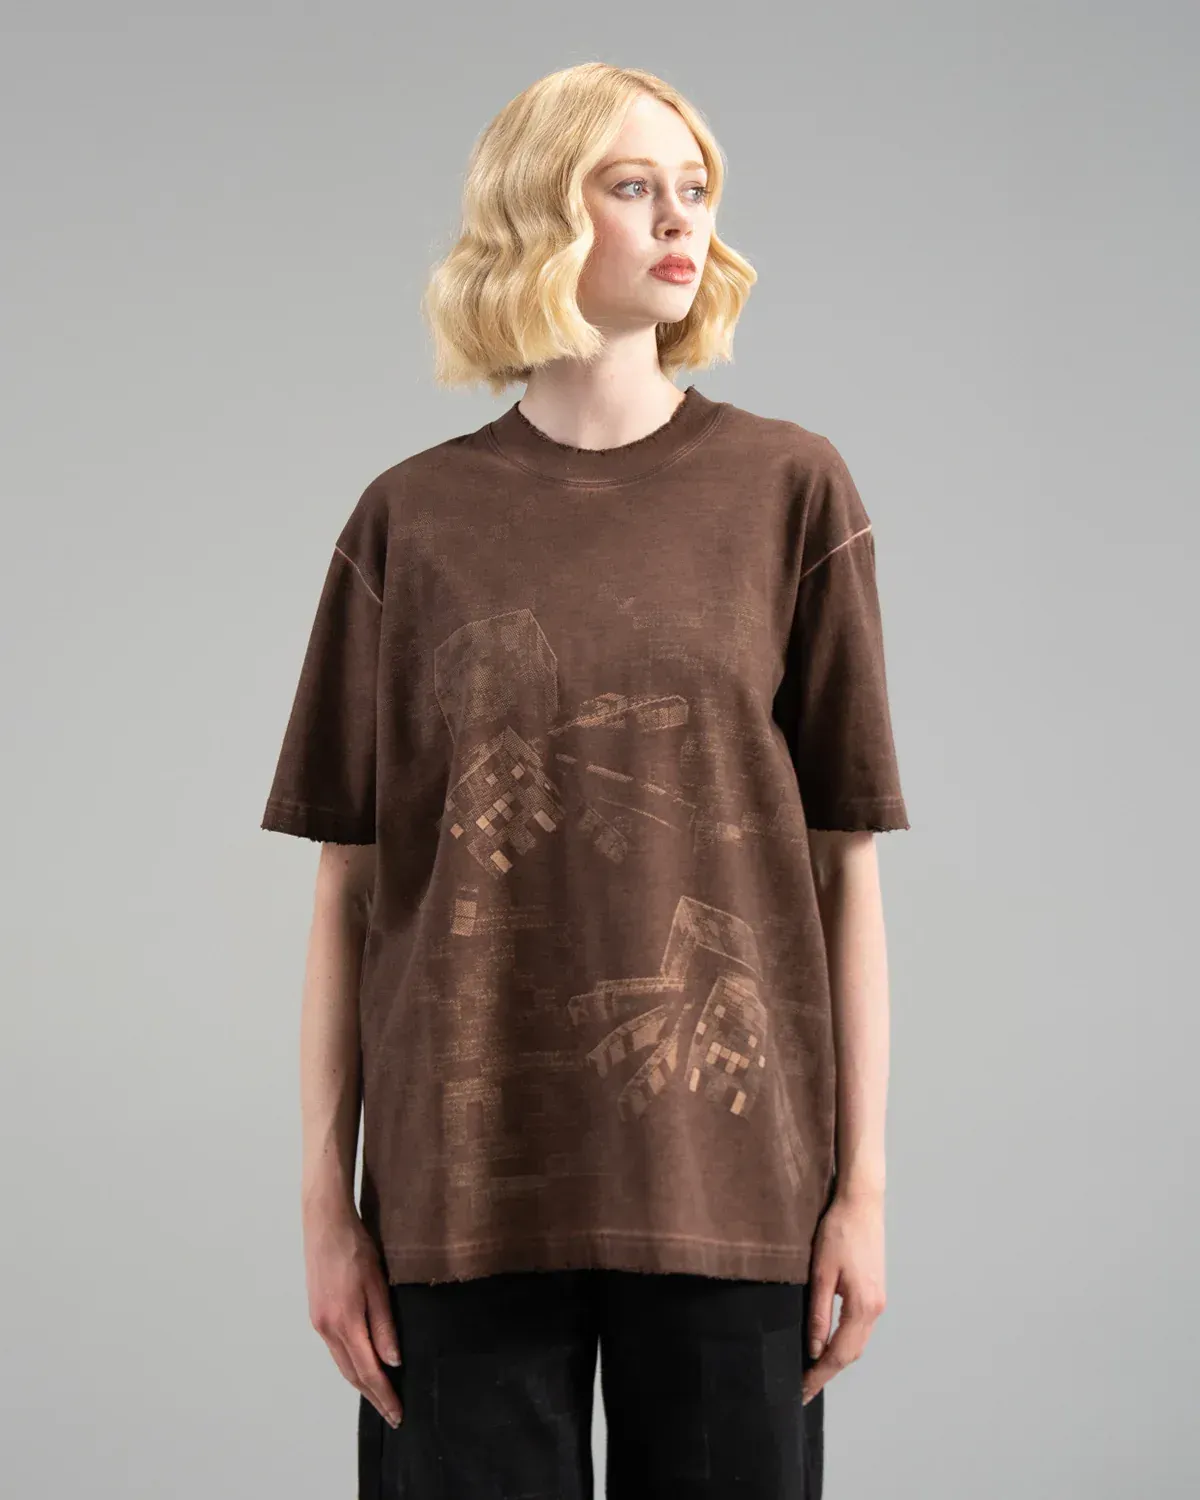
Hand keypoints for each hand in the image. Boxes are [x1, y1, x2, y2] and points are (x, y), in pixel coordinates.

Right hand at [304, 1201, 402, 1427]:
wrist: (325, 1223)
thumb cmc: (355, 1248)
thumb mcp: (377, 1284)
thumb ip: (384, 1325)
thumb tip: (392, 1361)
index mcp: (345, 1323)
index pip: (369, 1371)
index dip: (384, 1394)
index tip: (398, 1413)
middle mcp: (327, 1328)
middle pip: (352, 1373)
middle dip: (373, 1396)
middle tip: (392, 1413)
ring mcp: (319, 1322)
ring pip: (342, 1363)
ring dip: (360, 1382)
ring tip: (379, 1395)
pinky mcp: (317, 1313)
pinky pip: (335, 1349)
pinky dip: (350, 1364)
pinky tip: (361, 1364)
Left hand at [801, 1187, 885, 1404]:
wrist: (862, 1203)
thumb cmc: (839, 1231)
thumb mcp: (821, 1272)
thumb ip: (818, 1312)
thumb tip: (813, 1347)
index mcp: (862, 1306)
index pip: (838, 1354)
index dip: (819, 1375)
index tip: (802, 1391)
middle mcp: (875, 1308)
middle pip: (851, 1353)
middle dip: (827, 1373)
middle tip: (803, 1388)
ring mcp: (878, 1301)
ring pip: (857, 1342)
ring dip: (837, 1359)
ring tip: (813, 1371)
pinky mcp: (875, 1292)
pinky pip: (860, 1328)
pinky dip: (845, 1342)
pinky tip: (829, 1343)